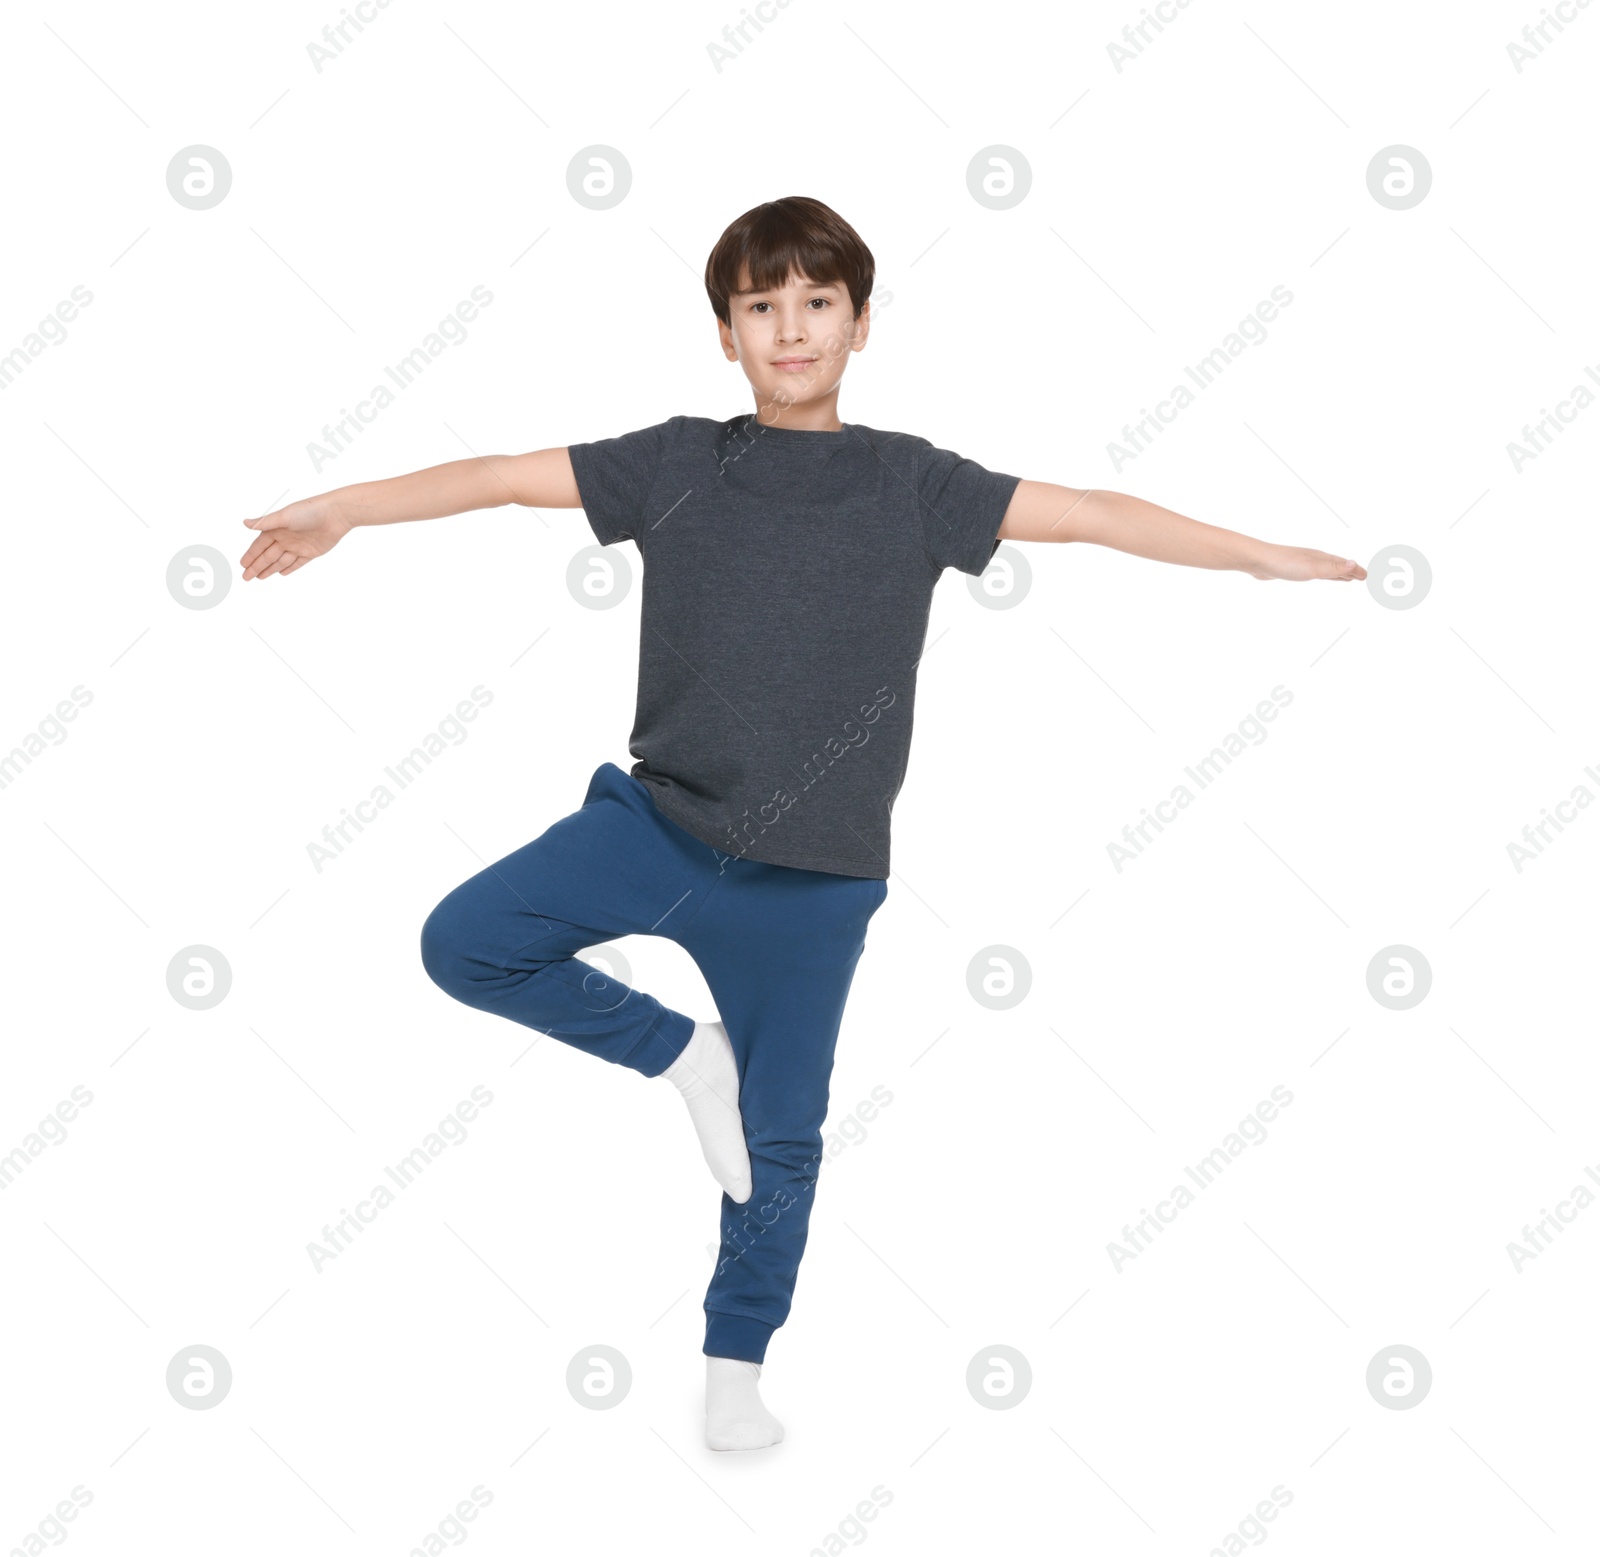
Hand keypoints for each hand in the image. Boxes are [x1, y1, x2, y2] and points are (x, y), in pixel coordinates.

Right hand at [239, 498, 350, 579]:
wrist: (335, 515)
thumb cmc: (309, 511)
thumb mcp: (284, 517)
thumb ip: (265, 522)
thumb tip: (245, 523)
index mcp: (277, 529)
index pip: (260, 545)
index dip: (250, 555)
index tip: (242, 565)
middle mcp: (286, 538)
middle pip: (268, 556)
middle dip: (256, 566)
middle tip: (245, 577)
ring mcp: (298, 546)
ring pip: (280, 561)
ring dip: (270, 569)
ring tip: (259, 578)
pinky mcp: (311, 552)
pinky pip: (297, 563)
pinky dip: (289, 568)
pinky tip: (281, 573)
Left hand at [1245, 544, 1365, 582]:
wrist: (1258, 560)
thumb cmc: (1285, 564)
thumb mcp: (1312, 569)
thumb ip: (1333, 569)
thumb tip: (1355, 564)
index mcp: (1322, 558)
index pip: (1344, 565)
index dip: (1356, 571)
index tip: (1367, 576)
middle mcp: (1315, 558)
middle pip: (1338, 566)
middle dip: (1351, 571)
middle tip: (1362, 577)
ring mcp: (1304, 563)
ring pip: (1326, 569)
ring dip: (1338, 573)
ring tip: (1346, 578)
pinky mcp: (1293, 568)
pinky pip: (1314, 572)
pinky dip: (1322, 575)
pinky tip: (1317, 575)